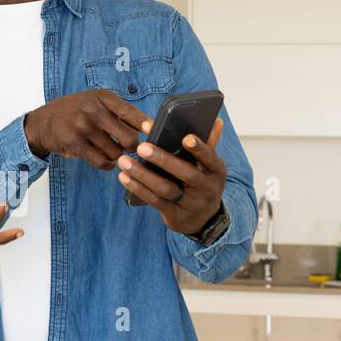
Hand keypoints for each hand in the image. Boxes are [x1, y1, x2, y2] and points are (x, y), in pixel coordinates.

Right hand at [24, 90, 151, 169]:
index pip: (129, 112)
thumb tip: (147, 127)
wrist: (43, 121)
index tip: (153, 132)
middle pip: (127, 137)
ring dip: (118, 156)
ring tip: (115, 153)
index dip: (145, 124)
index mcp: (102, 98)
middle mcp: (92, 110)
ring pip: (115, 152)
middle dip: (134, 147)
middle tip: (133, 149)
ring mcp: (83, 128)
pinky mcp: (74, 144)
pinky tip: (107, 162)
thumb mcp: (95, 102)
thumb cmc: (75, 111)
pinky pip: (100, 161)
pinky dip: (107, 165)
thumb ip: (118, 112)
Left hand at [117, 118, 226, 235]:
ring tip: (124, 161)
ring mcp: (192, 204)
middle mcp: (207, 188)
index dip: (199, 149)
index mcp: (216, 171)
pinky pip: (155, 201)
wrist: (203, 219)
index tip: (186, 138)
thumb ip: (208, 143)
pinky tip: (125, 177)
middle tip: (142, 147)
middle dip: (163, 160)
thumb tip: (216, 121)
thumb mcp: (208, 166)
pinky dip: (138, 188)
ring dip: (143, 175)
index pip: (210, 158)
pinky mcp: (176, 215)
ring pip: (166, 188)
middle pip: (186, 173)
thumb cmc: (201, 183)